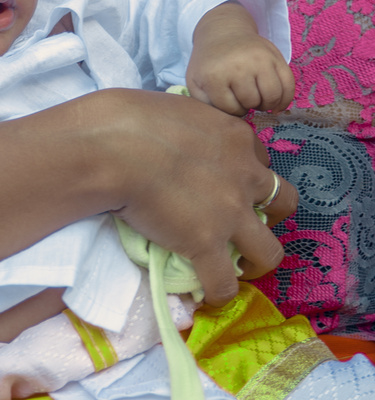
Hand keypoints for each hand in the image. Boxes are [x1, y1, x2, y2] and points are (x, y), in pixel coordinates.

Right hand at [85, 88, 297, 304]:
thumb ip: (196, 127)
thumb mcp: (182, 108)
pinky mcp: (206, 244)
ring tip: (238, 265)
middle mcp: (245, 176)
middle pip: (282, 201)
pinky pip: (225, 283)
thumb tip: (181, 138)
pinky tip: (206, 291)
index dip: (247, 173)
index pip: (260, 158)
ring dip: (256, 260)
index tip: (228, 181)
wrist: (117, 145)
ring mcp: (230, 213)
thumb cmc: (135, 116)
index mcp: (237, 137)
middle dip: (270, 214)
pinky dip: (217, 291)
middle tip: (244, 221)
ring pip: (270, 251)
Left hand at [187, 3, 294, 115]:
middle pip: (252, 102)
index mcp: (215, 75)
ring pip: (273, 96)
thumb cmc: (210, 62)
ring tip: (257, 100)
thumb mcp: (195, 82)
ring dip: (266, 104)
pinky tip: (276, 104)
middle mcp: (238, 65)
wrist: (223, 31)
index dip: (231, 110)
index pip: (231, 109)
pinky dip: (285, 99)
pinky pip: (289, 85)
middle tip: (242, 98)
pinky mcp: (275, 55)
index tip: (228, 99)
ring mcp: (259, 59)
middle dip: (248, 105)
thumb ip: (205, 105)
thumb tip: (225, 122)